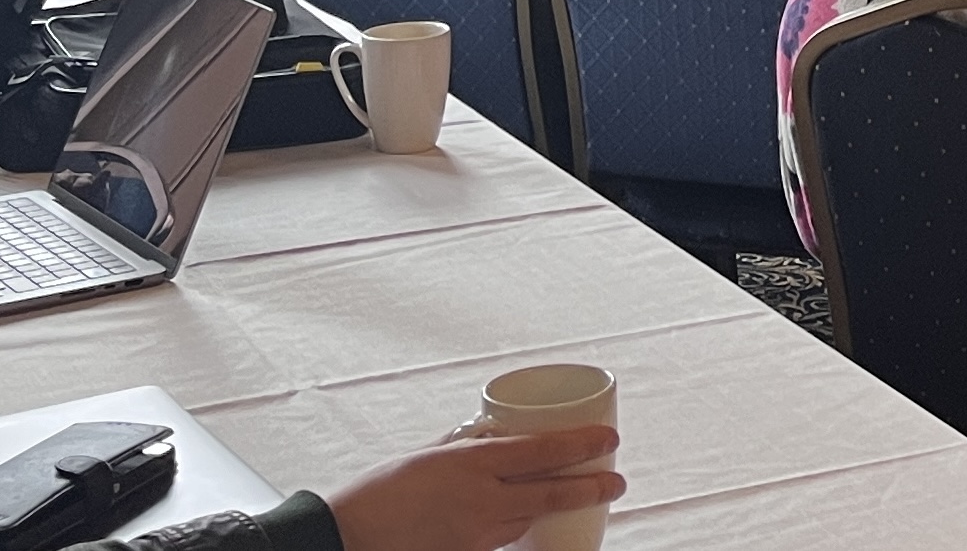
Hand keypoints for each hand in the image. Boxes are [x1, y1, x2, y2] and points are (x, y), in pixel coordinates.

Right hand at [324, 428, 623, 550]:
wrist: (348, 537)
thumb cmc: (380, 491)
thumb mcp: (426, 453)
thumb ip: (464, 443)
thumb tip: (495, 429)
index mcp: (470, 464)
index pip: (541, 451)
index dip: (581, 445)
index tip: (609, 438)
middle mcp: (480, 500)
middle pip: (550, 493)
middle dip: (592, 488)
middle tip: (618, 481)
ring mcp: (476, 533)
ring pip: (530, 518)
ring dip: (555, 506)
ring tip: (579, 493)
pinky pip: (507, 538)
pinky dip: (520, 525)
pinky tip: (528, 518)